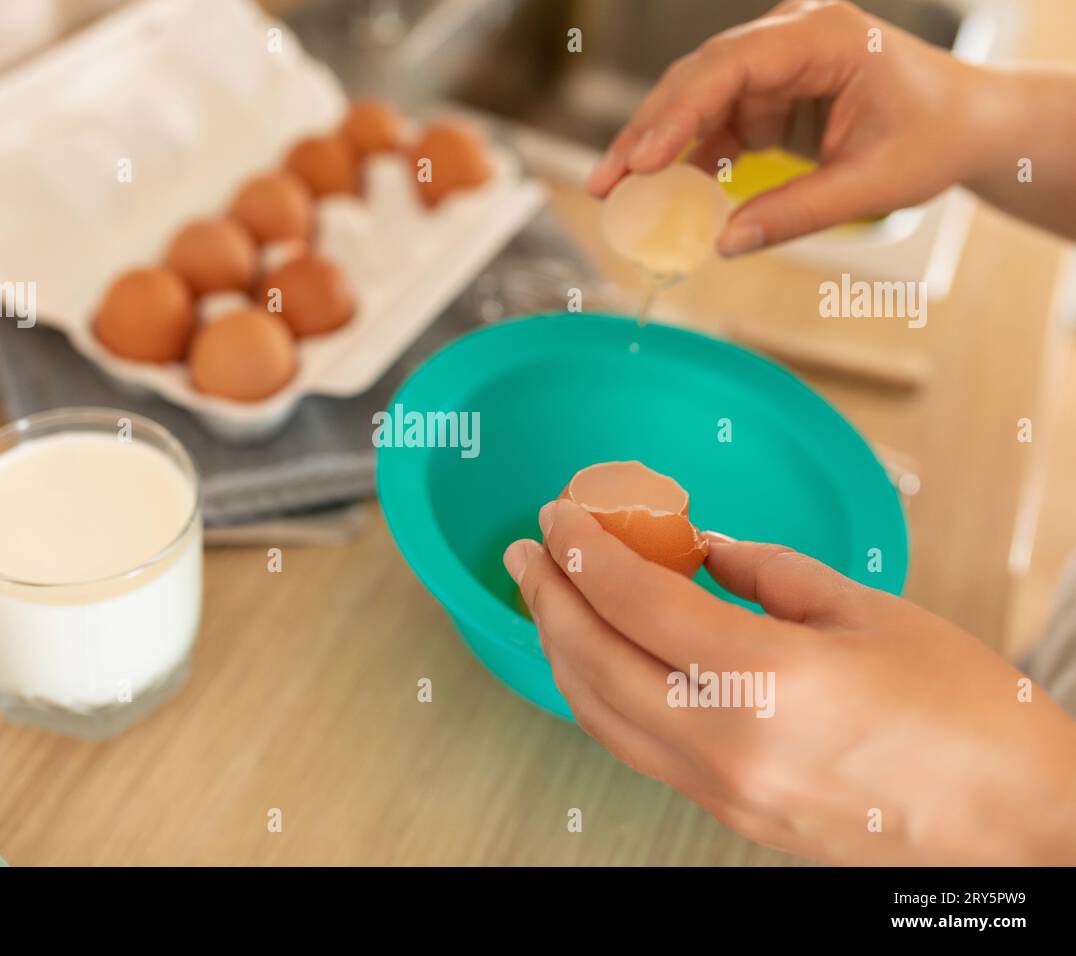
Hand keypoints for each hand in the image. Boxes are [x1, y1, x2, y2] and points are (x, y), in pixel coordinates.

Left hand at [504, 498, 1075, 863]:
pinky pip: (634, 748)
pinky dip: (598, 696)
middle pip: (593, 660)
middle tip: (528, 551)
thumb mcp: (868, 613)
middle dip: (548, 597)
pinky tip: (599, 659)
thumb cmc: (969, 718)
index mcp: (766, 680)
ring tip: (548, 599)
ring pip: (599, 714)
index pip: (634, 600)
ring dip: (561, 649)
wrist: (1020, 830)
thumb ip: (767, 574)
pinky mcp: (729, 816)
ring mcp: (722, 791)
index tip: (559, 515)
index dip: (583, 549)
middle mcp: (727, 744)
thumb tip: (706, 549)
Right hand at [587, 0, 984, 254]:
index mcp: (824, 36)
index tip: (643, 160)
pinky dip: (687, 161)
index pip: (730, 66)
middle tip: (605, 183)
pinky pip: (712, 123)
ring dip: (656, 148)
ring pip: (694, 100)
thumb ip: (797, 213)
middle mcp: (789, 36)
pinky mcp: (766, 92)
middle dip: (648, 133)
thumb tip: (723, 243)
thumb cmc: (935, 139)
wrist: (966, 124)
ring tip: (617, 193)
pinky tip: (661, 195)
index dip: (678, 112)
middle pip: (697, 78)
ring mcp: (773, 62)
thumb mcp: (873, 185)